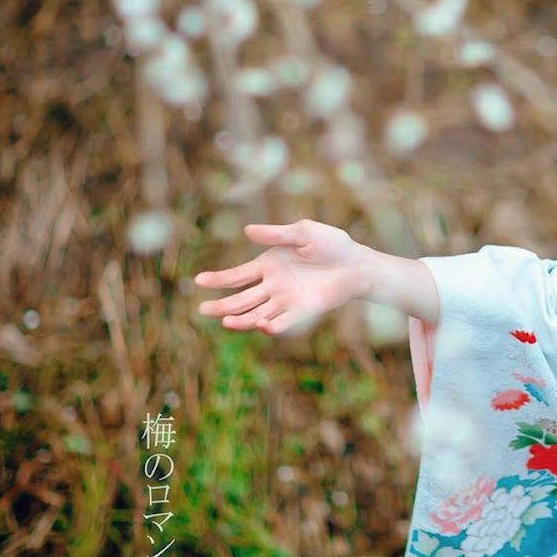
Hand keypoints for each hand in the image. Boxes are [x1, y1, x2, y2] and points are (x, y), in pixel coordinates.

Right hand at [194, 219, 364, 335]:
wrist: (358, 264)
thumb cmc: (332, 245)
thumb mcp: (303, 233)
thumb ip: (276, 235)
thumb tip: (247, 230)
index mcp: (269, 265)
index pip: (237, 276)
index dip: (218, 279)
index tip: (198, 281)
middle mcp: (273, 285)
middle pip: (241, 299)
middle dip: (222, 305)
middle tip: (203, 310)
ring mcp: (286, 300)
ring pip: (257, 313)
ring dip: (242, 319)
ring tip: (227, 321)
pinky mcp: (302, 311)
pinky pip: (283, 322)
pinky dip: (272, 326)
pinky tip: (262, 325)